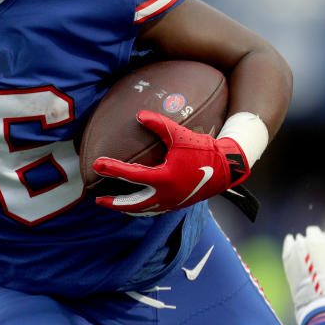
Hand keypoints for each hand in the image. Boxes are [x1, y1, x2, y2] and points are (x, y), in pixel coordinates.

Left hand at [92, 110, 249, 215]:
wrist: (227, 167)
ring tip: (113, 205)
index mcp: (164, 178)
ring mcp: (172, 202)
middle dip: (114, 203)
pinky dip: (142, 209)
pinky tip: (137, 205)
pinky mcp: (178, 204)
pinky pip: (155, 210)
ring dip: (127, 208)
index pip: (131, 175)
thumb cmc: (203, 149)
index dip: (112, 169)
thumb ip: (159, 124)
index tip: (96, 165)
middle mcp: (166, 195)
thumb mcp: (180, 135)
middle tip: (98, 199)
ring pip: (144, 210)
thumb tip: (139, 115)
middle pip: (134, 203)